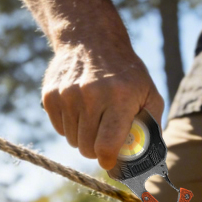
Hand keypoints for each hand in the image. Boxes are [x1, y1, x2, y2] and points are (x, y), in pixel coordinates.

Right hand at [41, 44, 163, 169]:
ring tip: (93, 117)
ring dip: (83, 137)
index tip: (110, 161)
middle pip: (86, 148)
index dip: (108, 160)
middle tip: (104, 137)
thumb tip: (148, 158)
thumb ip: (151, 125)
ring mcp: (67, 94)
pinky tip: (79, 108)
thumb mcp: (149, 93)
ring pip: (72, 140)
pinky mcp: (50, 95)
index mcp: (119, 97)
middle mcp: (90, 95)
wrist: (92, 40)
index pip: (107, 145)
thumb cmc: (126, 73)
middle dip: (96, 149)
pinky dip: (69, 126)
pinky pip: (59, 128)